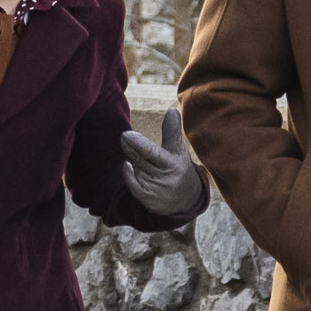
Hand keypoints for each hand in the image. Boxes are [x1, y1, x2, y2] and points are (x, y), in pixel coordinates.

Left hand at [118, 105, 208, 221]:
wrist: (185, 200)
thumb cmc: (179, 169)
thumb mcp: (179, 151)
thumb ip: (172, 132)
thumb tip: (172, 110)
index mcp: (173, 164)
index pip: (152, 153)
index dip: (138, 144)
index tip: (127, 134)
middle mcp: (163, 178)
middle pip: (139, 158)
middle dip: (130, 146)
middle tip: (125, 136)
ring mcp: (153, 189)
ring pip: (135, 168)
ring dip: (133, 160)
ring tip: (142, 159)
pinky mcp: (146, 198)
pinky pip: (130, 182)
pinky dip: (128, 173)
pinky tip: (128, 165)